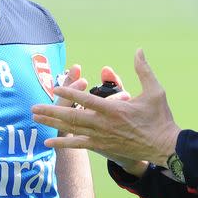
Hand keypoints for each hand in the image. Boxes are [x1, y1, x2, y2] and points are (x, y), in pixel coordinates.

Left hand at [32, 49, 180, 168]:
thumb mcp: (155, 91)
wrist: (164, 147)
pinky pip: (78, 145)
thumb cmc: (160, 118)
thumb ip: (143, 70)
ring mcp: (101, 138)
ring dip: (52, 123)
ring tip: (35, 118)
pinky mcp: (102, 147)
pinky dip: (62, 144)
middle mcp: (104, 125)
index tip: (55, 88)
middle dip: (51, 111)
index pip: (87, 100)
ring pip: (72, 130)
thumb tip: (139, 50)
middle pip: (72, 117)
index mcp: (115, 110)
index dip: (70, 94)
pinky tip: (48, 143)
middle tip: (32, 107)